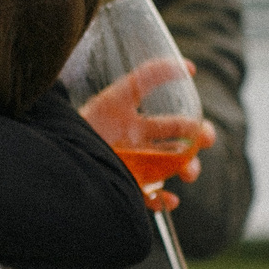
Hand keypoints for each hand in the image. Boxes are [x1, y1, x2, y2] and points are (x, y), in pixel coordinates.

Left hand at [76, 58, 215, 187]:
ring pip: (168, 174)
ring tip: (189, 172)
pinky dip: (163, 201)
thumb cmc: (91, 120)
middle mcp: (138, 149)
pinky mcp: (124, 188)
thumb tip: (190, 67)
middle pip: (176, 151)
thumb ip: (152, 76)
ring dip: (185, 171)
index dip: (193, 126)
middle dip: (195, 149)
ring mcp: (132, 170)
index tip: (204, 129)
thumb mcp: (121, 94)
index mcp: (138, 126)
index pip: (173, 126)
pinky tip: (169, 198)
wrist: (64, 150)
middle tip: (204, 147)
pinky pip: (148, 199)